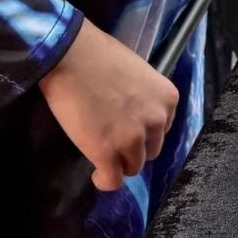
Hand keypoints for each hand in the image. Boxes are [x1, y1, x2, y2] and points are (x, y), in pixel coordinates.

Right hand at [39, 20, 178, 190]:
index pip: (162, 128)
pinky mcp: (107, 153)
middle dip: (133, 148)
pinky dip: (105, 181)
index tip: (127, 128)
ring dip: (119, 163)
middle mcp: (157, 120)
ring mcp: (133, 139)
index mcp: (167, 99)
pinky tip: (96, 176)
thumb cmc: (99, 56)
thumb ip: (143, 97)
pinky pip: (113, 180)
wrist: (71, 56)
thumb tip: (133, 111)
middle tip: (112, 139)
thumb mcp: (137, 73)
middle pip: (150, 150)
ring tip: (102, 155)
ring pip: (133, 166)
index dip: (144, 131)